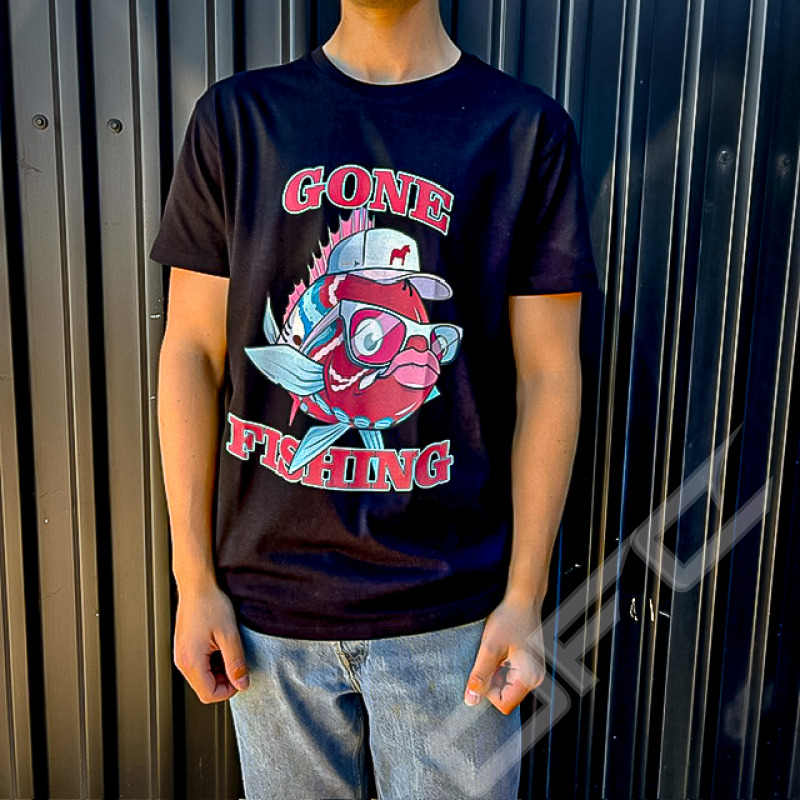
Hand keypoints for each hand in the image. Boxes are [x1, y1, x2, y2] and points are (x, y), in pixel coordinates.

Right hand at [174, 581, 249, 702]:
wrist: (197, 585)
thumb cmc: (210, 605)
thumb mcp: (229, 635)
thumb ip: (236, 662)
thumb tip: (242, 684)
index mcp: (191, 662)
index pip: (209, 694)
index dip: (229, 690)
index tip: (241, 676)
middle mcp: (182, 661)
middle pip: (205, 688)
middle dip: (224, 680)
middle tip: (237, 661)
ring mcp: (181, 654)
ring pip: (202, 677)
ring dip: (219, 670)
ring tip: (229, 648)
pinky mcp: (184, 647)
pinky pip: (199, 665)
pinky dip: (213, 661)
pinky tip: (220, 644)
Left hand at [463, 597, 545, 714]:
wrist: (523, 600)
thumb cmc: (508, 620)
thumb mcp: (489, 647)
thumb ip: (480, 676)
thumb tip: (470, 701)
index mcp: (529, 677)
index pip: (504, 705)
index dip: (488, 692)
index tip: (484, 669)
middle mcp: (536, 679)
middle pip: (506, 696)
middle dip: (493, 681)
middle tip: (491, 657)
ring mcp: (535, 672)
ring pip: (508, 686)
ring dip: (497, 673)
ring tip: (497, 652)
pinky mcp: (532, 665)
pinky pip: (512, 677)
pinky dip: (502, 667)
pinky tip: (502, 650)